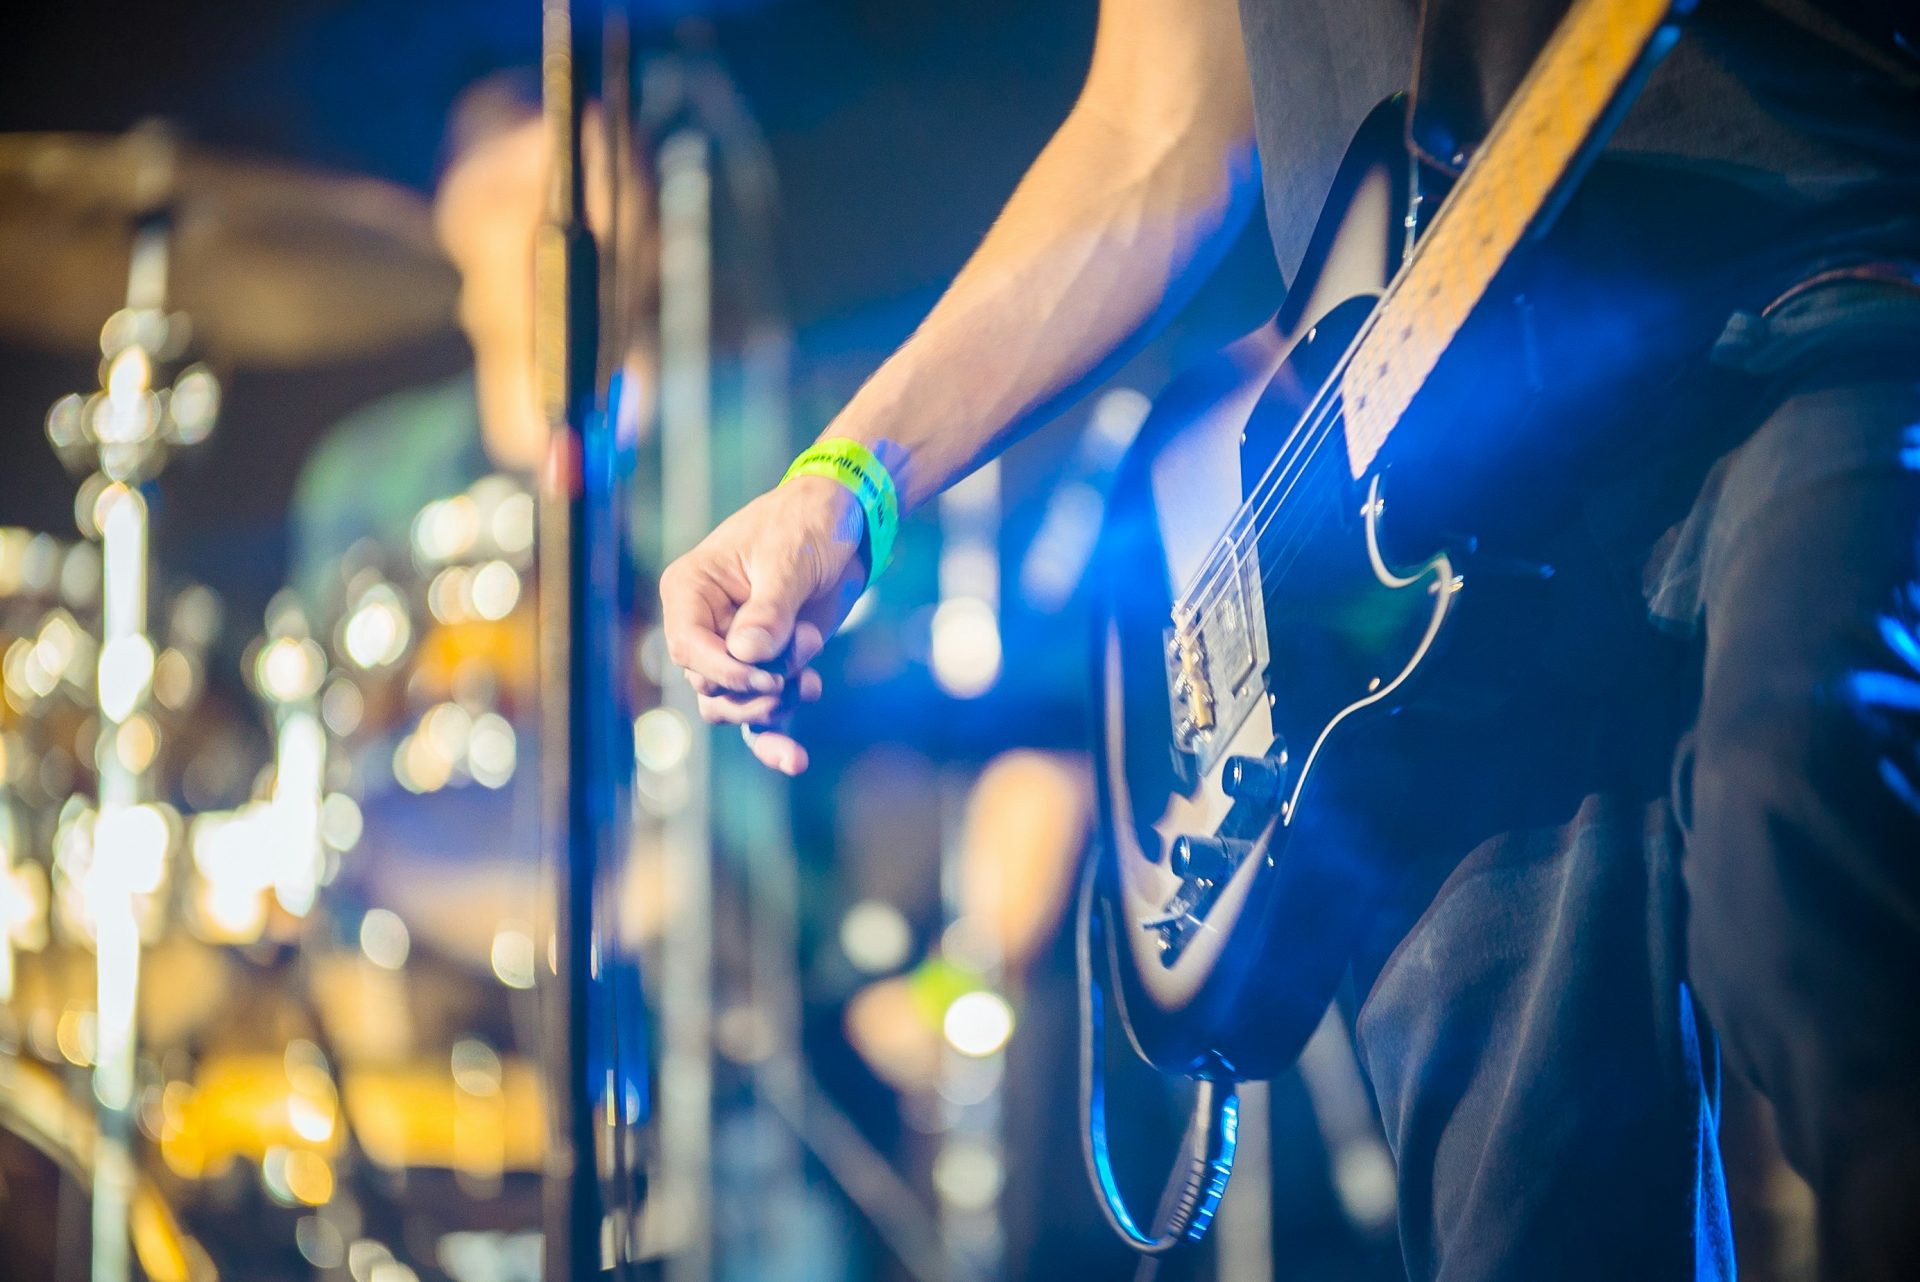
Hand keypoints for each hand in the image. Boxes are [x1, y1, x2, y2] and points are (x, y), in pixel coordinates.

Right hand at [658, 475, 869, 774]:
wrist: (848, 524)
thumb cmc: (808, 524)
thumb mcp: (789, 558)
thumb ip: (769, 608)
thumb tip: (747, 656)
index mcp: (692, 590)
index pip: (686, 646)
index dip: (722, 670)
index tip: (765, 676)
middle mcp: (705, 626)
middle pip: (709, 686)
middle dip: (751, 692)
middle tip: (791, 680)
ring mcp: (736, 652)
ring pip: (731, 708)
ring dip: (770, 710)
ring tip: (808, 685)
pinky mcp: (770, 669)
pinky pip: (761, 717)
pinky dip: (775, 739)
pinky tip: (797, 761)